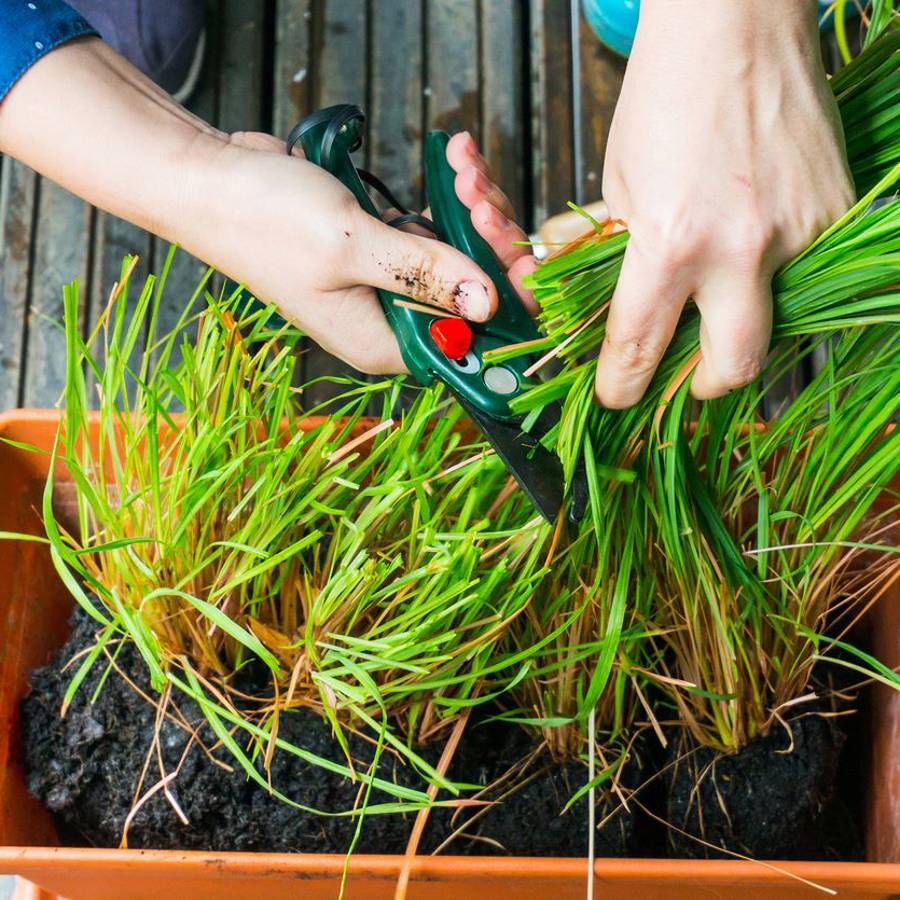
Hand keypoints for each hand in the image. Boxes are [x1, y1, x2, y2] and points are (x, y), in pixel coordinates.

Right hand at [188, 130, 536, 372]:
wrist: (211, 178)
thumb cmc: (264, 221)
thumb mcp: (352, 248)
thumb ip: (424, 275)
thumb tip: (487, 303)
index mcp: (384, 343)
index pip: (469, 342)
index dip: (508, 306)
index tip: (526, 258)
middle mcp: (389, 322)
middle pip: (473, 298)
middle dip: (490, 243)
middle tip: (480, 195)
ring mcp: (386, 285)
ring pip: (459, 258)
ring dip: (472, 208)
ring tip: (461, 164)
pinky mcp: (382, 250)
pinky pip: (434, 232)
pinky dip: (450, 198)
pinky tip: (453, 160)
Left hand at [595, 0, 853, 406]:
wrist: (736, 25)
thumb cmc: (665, 99)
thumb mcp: (620, 186)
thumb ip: (621, 256)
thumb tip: (606, 304)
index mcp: (671, 242)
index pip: (640, 348)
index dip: (621, 386)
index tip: (616, 394)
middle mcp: (741, 248)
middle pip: (732, 369)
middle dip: (702, 386)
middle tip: (686, 376)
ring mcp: (800, 233)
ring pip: (782, 331)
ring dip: (746, 339)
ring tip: (720, 313)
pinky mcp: (835, 214)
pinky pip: (811, 281)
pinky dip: (780, 288)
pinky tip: (756, 258)